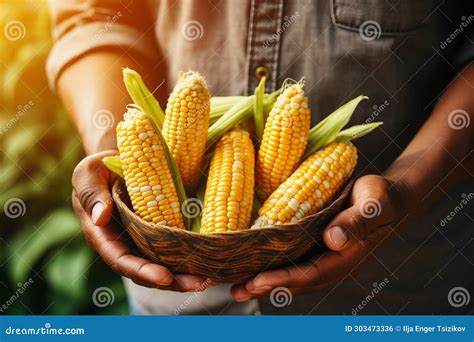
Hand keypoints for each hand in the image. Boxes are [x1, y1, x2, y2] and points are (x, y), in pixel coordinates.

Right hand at [72, 150, 210, 291]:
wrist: (117, 163)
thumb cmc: (98, 167)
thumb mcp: (88, 173)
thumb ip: (91, 194)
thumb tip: (100, 218)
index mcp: (102, 236)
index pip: (121, 260)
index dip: (143, 271)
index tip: (165, 277)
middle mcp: (122, 245)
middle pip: (146, 272)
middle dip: (173, 282)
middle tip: (200, 283)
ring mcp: (141, 241)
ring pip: (162, 266)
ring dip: (185, 276)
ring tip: (209, 279)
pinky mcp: (157, 234)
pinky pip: (172, 251)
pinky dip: (189, 259)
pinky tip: (209, 261)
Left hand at [231, 175, 411, 300]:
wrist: (389, 198)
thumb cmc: (381, 199)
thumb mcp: (373, 206)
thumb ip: (356, 222)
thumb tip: (333, 240)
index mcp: (345, 258)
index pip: (310, 274)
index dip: (283, 280)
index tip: (257, 281)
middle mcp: (333, 263)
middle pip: (297, 282)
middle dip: (266, 287)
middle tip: (237, 290)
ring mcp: (326, 258)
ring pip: (293, 276)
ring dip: (266, 282)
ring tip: (238, 287)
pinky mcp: (319, 249)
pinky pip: (294, 263)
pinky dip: (274, 268)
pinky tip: (255, 266)